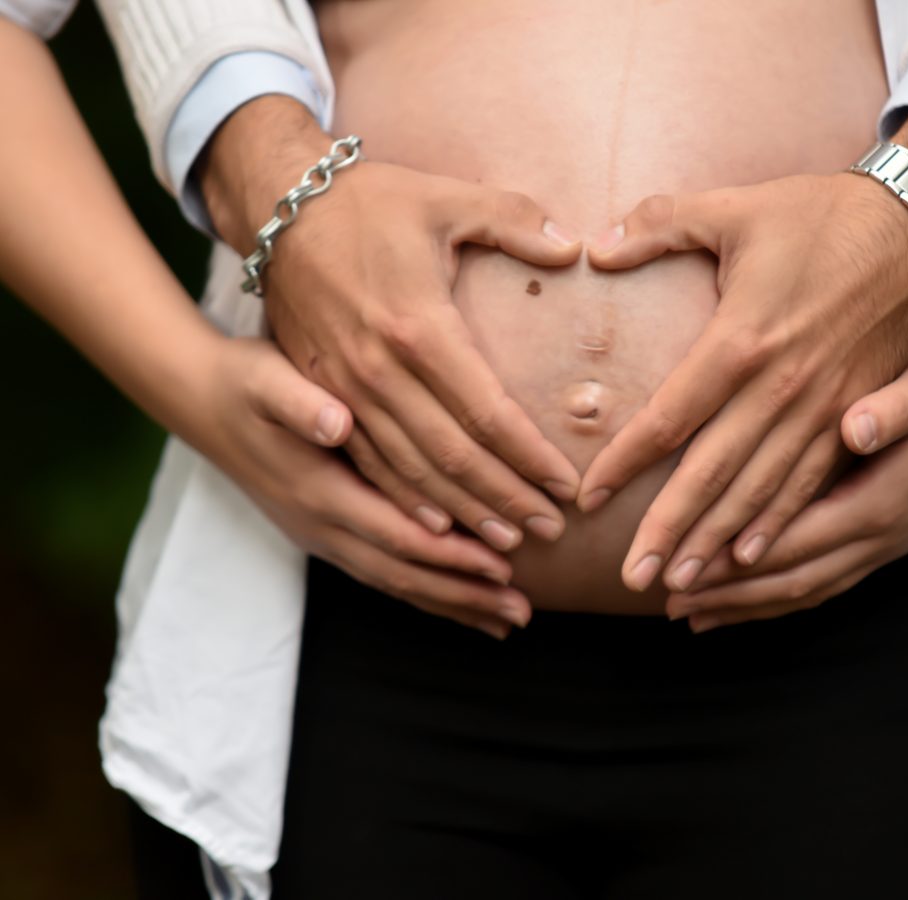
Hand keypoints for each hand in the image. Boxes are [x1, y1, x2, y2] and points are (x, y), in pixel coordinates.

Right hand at [188, 337, 531, 639]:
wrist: (201, 402)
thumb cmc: (244, 384)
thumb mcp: (265, 380)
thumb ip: (300, 402)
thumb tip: (335, 422)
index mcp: (320, 492)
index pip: (397, 533)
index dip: (451, 553)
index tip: (502, 564)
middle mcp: (323, 526)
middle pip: (403, 573)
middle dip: (464, 594)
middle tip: (520, 612)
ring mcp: (323, 536)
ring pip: (395, 583)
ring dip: (452, 603)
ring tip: (507, 620)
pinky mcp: (327, 533)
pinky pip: (384, 573)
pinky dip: (427, 592)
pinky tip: (463, 603)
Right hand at [201, 97, 582, 554]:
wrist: (277, 207)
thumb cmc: (369, 203)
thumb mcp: (444, 199)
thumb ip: (512, 221)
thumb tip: (571, 248)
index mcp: (417, 326)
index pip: (487, 413)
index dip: (529, 456)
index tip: (566, 484)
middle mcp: (378, 370)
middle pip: (451, 457)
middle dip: (505, 499)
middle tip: (551, 530)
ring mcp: (344, 389)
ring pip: (409, 473)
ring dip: (461, 513)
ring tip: (506, 546)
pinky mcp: (322, 393)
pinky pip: (368, 463)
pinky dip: (405, 501)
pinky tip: (438, 529)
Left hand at [578, 171, 907, 593]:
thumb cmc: (819, 215)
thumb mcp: (736, 208)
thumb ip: (662, 225)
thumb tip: (597, 247)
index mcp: (742, 339)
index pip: (669, 418)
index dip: (626, 463)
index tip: (589, 498)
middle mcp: (781, 387)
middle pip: (712, 473)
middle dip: (670, 530)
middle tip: (634, 578)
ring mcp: (823, 407)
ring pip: (762, 491)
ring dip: (720, 542)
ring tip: (683, 584)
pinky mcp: (855, 413)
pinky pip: (810, 483)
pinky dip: (779, 524)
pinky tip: (752, 557)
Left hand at [665, 338, 907, 632]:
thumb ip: (892, 410)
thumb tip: (856, 426)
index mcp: (878, 503)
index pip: (790, 542)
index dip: (733, 560)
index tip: (682, 567)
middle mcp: (878, 536)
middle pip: (789, 579)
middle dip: (727, 594)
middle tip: (667, 601)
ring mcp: (883, 544)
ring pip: (804, 589)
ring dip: (748, 604)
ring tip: (692, 614)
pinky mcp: (883, 537)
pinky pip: (822, 581)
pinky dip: (779, 597)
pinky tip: (745, 600)